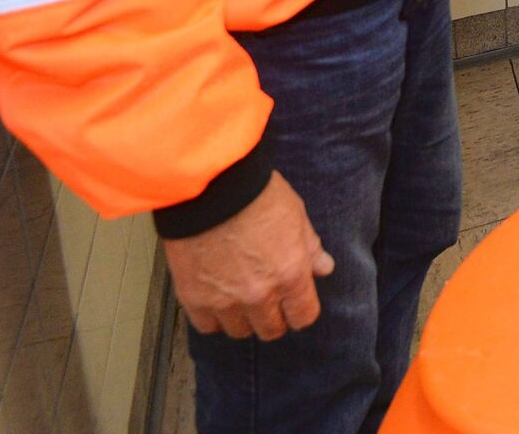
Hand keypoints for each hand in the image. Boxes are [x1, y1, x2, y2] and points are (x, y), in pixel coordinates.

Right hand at [162, 172, 335, 341]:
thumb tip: (323, 267)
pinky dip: (212, 316)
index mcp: (290, 274)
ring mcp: (225, 300)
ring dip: (241, 318)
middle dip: (272, 316)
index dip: (300, 311)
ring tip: (239, 297)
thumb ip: (310, 248)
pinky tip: (215, 299)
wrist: (208, 186)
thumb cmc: (254, 193)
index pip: (303, 316)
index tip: (294, 305)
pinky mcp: (194, 298)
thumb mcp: (295, 215)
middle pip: (271, 329)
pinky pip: (207, 325)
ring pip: (239, 331)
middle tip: (266, 300)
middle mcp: (259, 294)